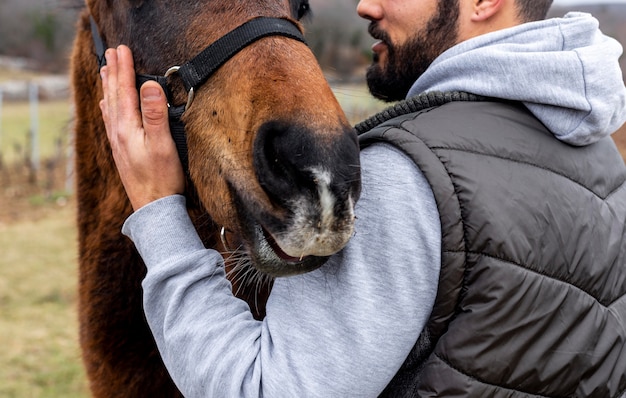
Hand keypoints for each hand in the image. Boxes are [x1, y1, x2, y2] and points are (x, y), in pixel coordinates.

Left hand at [99, 45, 184, 210]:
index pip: (124, 90)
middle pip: (113, 95)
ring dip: (107, 86)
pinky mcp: (121, 151)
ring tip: (105, 70)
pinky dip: (107, 106)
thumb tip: (149, 85)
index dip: (124, 68)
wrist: (153, 208)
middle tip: (111, 52)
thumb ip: (155, 114)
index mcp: (127, 127)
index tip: (123, 48)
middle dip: (113, 72)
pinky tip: (106, 106)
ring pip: (109, 107)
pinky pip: (110, 120)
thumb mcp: (163, 144)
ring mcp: (118, 143)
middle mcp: (118, 132)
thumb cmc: (162, 178)